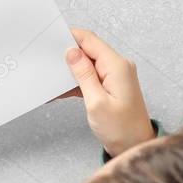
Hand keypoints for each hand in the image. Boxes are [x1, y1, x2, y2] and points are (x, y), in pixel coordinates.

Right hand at [58, 28, 155, 157]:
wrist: (135, 146)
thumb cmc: (120, 129)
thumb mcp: (96, 102)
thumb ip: (84, 75)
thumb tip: (72, 52)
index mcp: (117, 66)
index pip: (90, 40)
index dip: (70, 36)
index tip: (51, 39)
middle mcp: (118, 66)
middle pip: (88, 49)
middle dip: (68, 53)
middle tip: (47, 60)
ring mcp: (115, 75)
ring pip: (87, 63)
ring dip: (70, 70)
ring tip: (52, 77)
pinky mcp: (110, 85)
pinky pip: (90, 76)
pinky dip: (76, 81)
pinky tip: (61, 90)